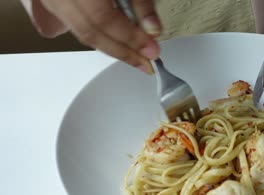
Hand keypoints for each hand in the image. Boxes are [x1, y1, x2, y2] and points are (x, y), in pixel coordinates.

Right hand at [23, 0, 160, 73]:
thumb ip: (139, 0)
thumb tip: (152, 30)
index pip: (104, 19)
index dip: (130, 38)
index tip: (152, 51)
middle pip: (91, 33)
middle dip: (123, 52)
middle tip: (146, 63)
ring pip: (82, 33)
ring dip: (112, 49)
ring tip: (136, 58)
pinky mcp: (54, 2)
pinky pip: (77, 26)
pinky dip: (100, 37)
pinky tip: (118, 43)